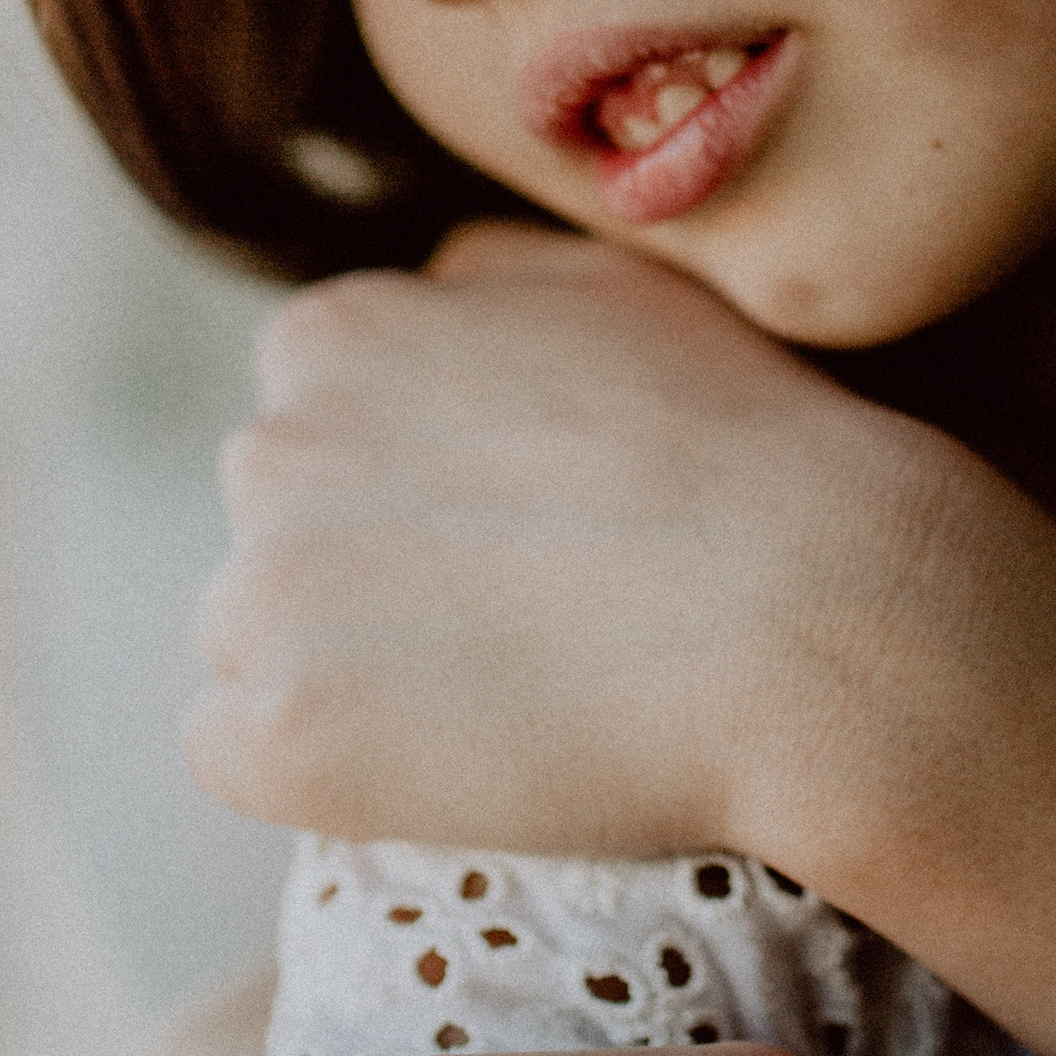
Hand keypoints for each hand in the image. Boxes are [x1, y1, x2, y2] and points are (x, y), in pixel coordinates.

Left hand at [186, 227, 1005, 862]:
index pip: (305, 429)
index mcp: (332, 334)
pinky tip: (441, 764)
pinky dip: (318, 774)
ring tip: (497, 696)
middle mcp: (271, 448)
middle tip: (512, 621)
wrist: (819, 614)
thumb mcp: (613, 288)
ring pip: (254, 649)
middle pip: (271, 538)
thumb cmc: (745, 447)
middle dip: (360, 581)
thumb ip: (485, 281)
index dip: (403, 497)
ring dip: (342, 678)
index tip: (501, 539)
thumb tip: (432, 291)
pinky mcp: (282, 734)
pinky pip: (236, 757)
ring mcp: (266, 593)